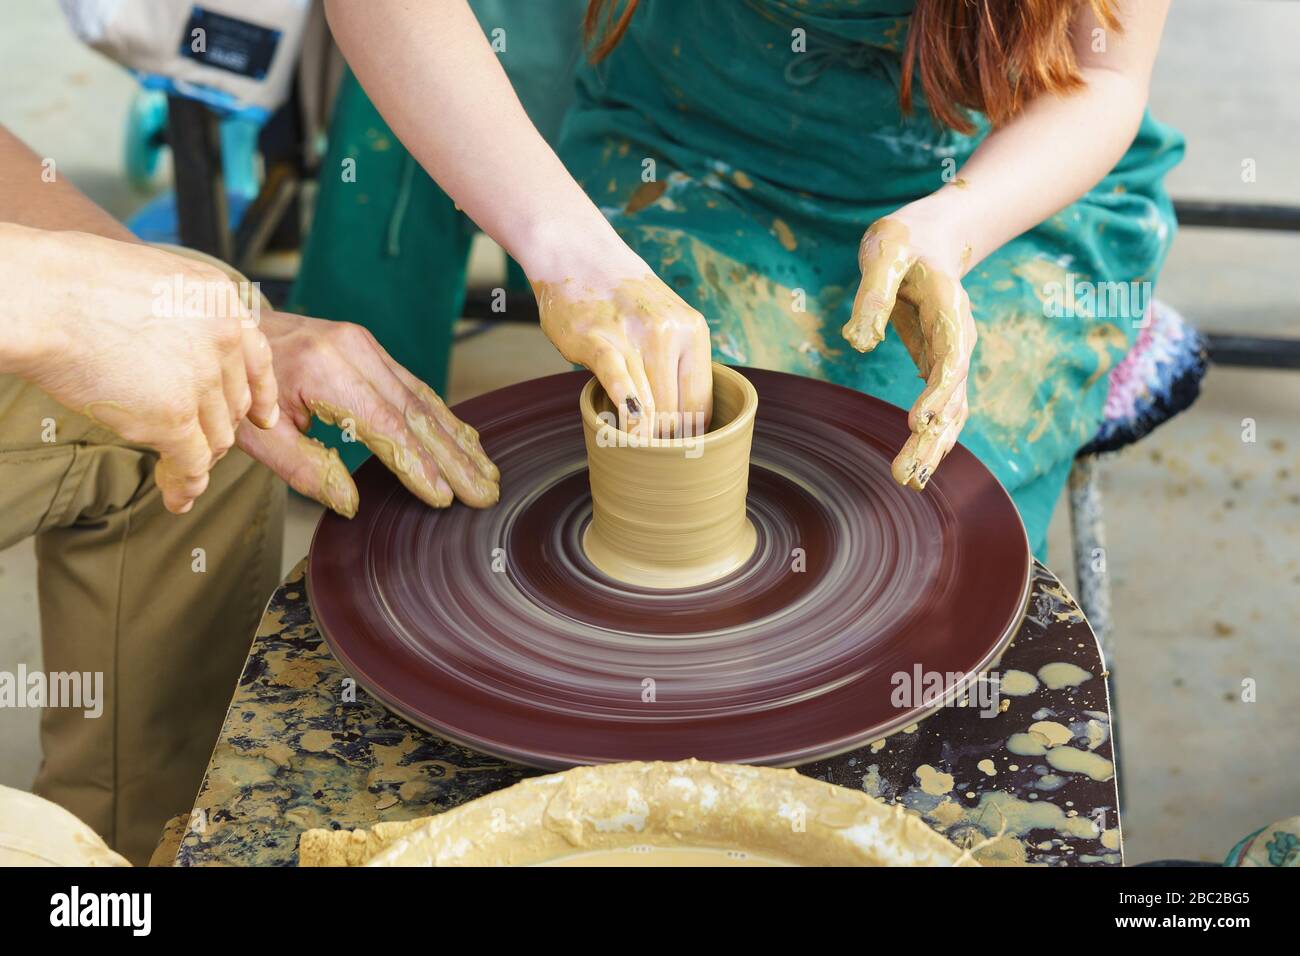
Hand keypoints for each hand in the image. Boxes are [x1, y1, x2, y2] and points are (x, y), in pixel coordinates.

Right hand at [0, 226, 277, 512]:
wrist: (43, 298)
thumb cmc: (74, 282)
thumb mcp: (154, 279)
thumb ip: (184, 315)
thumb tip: (178, 347)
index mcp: (220, 300)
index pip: (258, 358)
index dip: (259, 393)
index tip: (261, 417)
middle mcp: (223, 338)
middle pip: (235, 402)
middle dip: (217, 427)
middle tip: (196, 444)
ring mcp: (201, 378)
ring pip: (218, 436)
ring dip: (201, 458)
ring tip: (180, 474)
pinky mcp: (174, 417)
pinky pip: (193, 463)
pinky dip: (186, 483)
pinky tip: (177, 496)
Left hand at [235, 312, 497, 516]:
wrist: (228, 326)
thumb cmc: (240, 385)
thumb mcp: (258, 434)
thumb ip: (304, 468)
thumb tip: (349, 503)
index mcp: (323, 369)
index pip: (384, 426)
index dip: (418, 465)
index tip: (443, 497)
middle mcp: (352, 350)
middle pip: (416, 414)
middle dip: (454, 459)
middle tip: (483, 495)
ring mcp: (366, 346)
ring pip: (424, 399)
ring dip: (459, 441)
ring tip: (487, 474)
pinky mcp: (371, 349)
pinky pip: (415, 387)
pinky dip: (444, 419)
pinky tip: (467, 442)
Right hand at [532, 258, 712, 439]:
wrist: (578, 255)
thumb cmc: (622, 296)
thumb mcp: (667, 319)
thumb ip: (679, 360)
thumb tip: (687, 416)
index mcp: (693, 330)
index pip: (700, 402)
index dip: (690, 434)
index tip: (677, 451)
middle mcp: (670, 332)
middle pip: (675, 411)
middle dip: (664, 440)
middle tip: (652, 457)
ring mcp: (635, 336)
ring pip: (650, 407)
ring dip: (643, 436)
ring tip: (636, 452)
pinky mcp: (599, 340)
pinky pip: (619, 385)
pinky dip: (626, 412)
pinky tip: (626, 431)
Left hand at [841, 213, 976, 489]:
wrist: (929, 238)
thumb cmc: (903, 241)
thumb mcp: (883, 253)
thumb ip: (872, 294)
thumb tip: (859, 342)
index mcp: (949, 307)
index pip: (951, 357)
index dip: (938, 392)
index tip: (917, 422)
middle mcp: (957, 336)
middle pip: (953, 395)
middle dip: (932, 436)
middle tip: (905, 473)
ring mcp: (951, 354)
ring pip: (951, 408)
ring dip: (933, 446)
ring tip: (909, 479)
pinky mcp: (937, 364)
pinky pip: (941, 406)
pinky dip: (931, 435)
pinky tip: (916, 465)